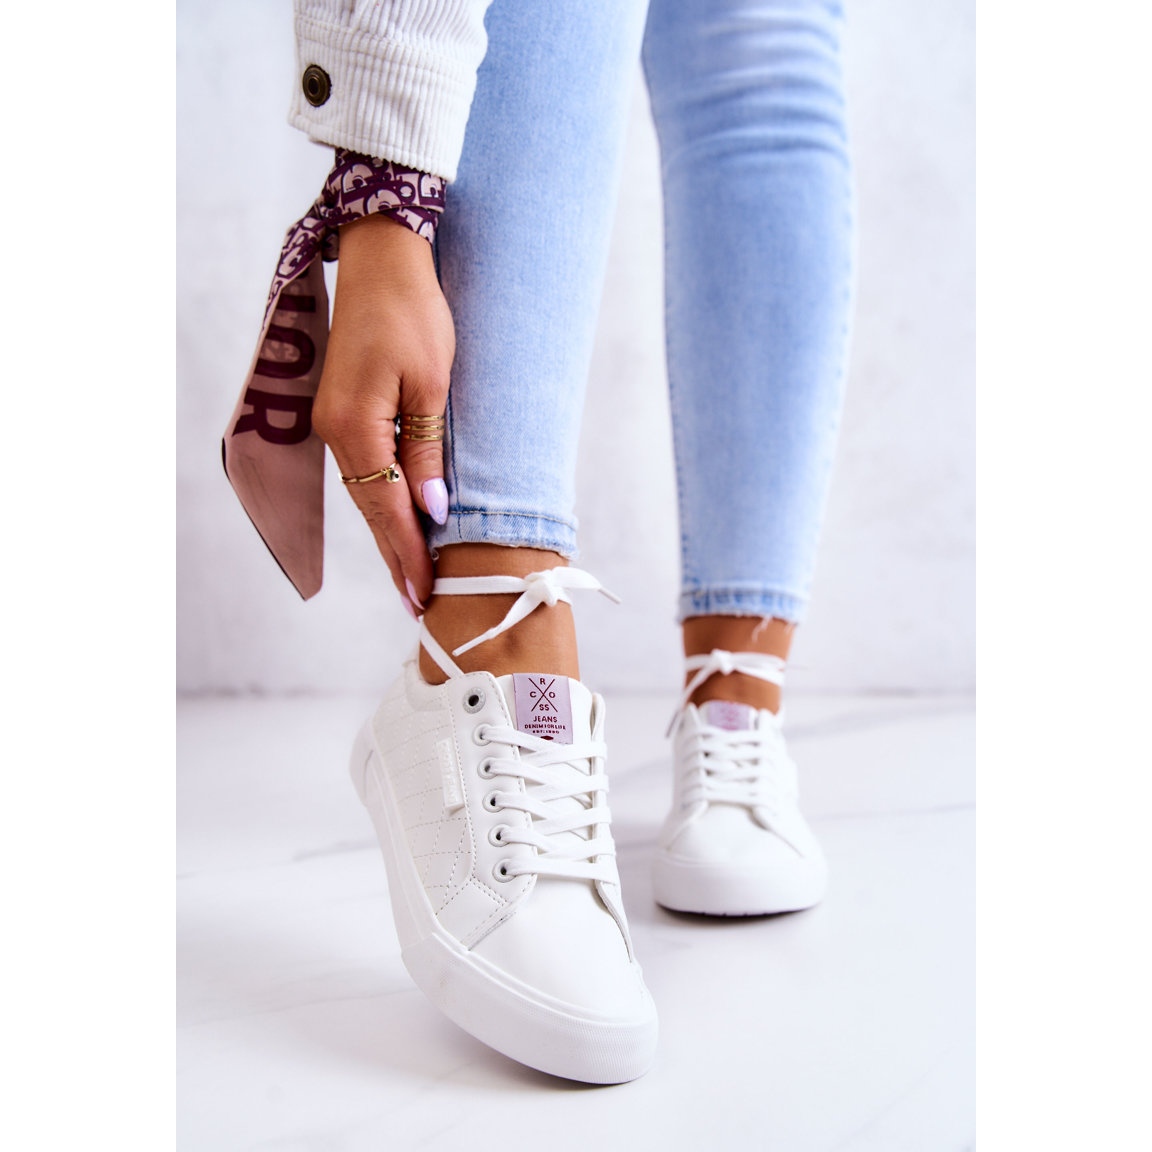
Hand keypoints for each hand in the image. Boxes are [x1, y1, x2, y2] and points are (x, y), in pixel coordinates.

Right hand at [312, 214, 453, 612]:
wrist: (382, 259)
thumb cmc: (415, 313)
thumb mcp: (433, 383)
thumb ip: (426, 450)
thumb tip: (430, 509)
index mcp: (356, 427)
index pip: (387, 508)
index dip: (407, 553)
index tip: (424, 593)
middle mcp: (335, 431)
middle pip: (370, 509)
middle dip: (396, 557)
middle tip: (417, 603)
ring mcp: (332, 421)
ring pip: (365, 493)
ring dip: (388, 534)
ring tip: (411, 576)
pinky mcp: (340, 410)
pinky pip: (363, 470)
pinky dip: (381, 502)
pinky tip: (396, 522)